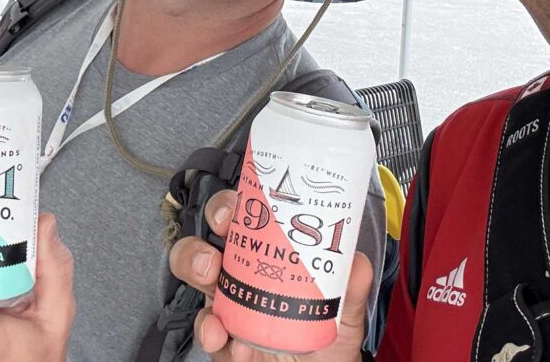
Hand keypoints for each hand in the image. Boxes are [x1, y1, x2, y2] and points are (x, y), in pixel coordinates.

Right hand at [169, 190, 369, 361]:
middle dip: (197, 246)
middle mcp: (241, 277)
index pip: (241, 220)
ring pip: (194, 282)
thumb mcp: (344, 309)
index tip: (232, 211)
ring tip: (212, 294)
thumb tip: (356, 262)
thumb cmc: (327, 335)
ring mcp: (227, 308)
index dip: (227, 207)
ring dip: (193, 279)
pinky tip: (228, 340)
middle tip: (212, 258)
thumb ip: (351, 286)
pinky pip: (206, 331)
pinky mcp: (222, 342)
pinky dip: (211, 332)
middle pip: (205, 247)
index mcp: (269, 255)